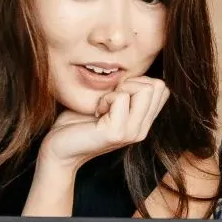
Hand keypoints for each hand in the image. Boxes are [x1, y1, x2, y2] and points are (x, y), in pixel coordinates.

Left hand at [39, 77, 169, 170]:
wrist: (59, 149)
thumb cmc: (76, 123)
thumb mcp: (107, 104)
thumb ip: (125, 93)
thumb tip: (135, 72)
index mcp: (142, 123)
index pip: (162, 90)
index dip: (140, 82)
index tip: (117, 93)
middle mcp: (142, 130)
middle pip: (158, 86)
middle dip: (132, 82)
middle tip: (110, 97)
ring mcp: (132, 133)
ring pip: (146, 89)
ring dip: (120, 89)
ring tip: (104, 104)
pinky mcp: (117, 133)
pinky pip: (122, 98)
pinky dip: (106, 98)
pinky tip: (96, 112)